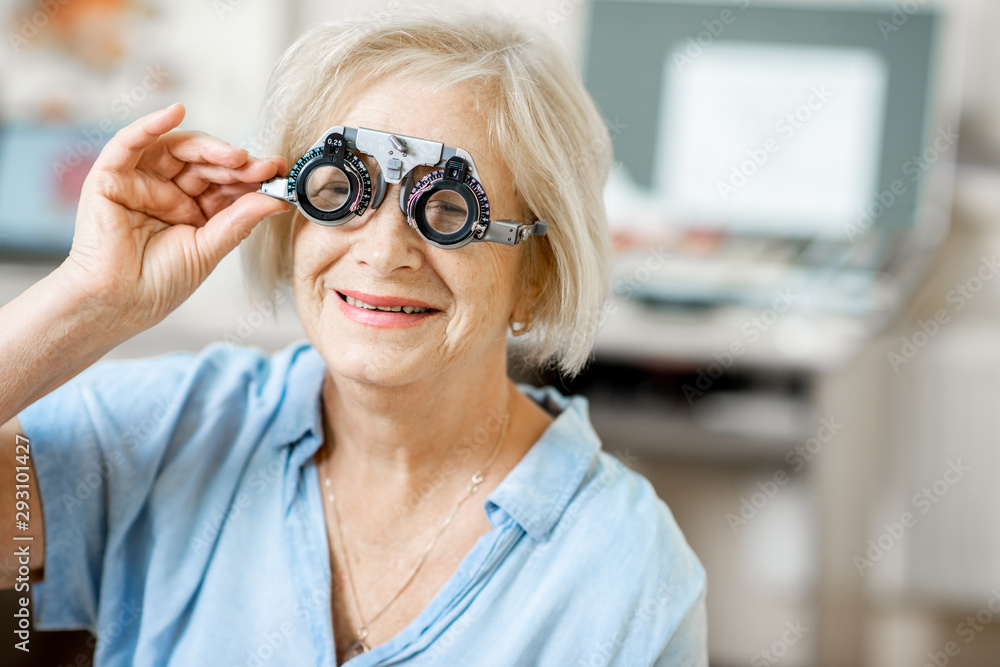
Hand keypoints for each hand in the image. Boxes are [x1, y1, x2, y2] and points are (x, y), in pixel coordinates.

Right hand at [58, 102, 288, 334]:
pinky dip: (150, 124)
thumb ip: (240, 221)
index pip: (224, 182)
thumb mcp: (209, 248)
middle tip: (265, 167)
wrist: (120, 304)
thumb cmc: (159, 282)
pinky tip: (174, 111)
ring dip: (208, 147)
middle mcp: (167, 190)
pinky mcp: (111, 177)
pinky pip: (129, 142)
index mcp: (192, 208)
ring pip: (177, 149)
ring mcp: (140, 181)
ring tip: (237, 156)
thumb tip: (277, 200)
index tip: (278, 174)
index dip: (251, 176)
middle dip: (237, 163)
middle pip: (205, 163)